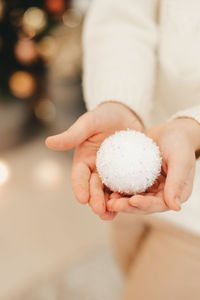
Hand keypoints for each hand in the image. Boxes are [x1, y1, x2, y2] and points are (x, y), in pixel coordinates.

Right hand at [45, 101, 142, 219]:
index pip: (79, 177)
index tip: (81, 199)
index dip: (79, 188)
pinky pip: (127, 186)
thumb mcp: (88, 122)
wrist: (125, 114)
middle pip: (94, 189)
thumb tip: (48, 142)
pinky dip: (127, 196)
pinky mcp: (127, 173)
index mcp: (83, 161)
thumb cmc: (104, 116)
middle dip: (95, 201)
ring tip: (113, 214)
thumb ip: (72, 134)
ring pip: (109, 192)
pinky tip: (132, 204)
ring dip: (110, 205)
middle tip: (100, 210)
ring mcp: (112, 173)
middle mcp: (96, 170)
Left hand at [107, 118, 199, 213]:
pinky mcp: (138, 178)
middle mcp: (161, 194)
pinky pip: (127, 184)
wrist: (172, 131)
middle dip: (127, 207)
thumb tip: (175, 207)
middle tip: (112, 204)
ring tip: (106, 200)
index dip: (145, 205)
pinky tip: (105, 185)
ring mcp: (149, 187)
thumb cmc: (180, 143)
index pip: (159, 204)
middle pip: (142, 205)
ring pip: (132, 197)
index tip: (132, 201)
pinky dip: (117, 186)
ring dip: (120, 200)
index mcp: (174, 194)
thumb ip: (177, 182)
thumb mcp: (181, 160)